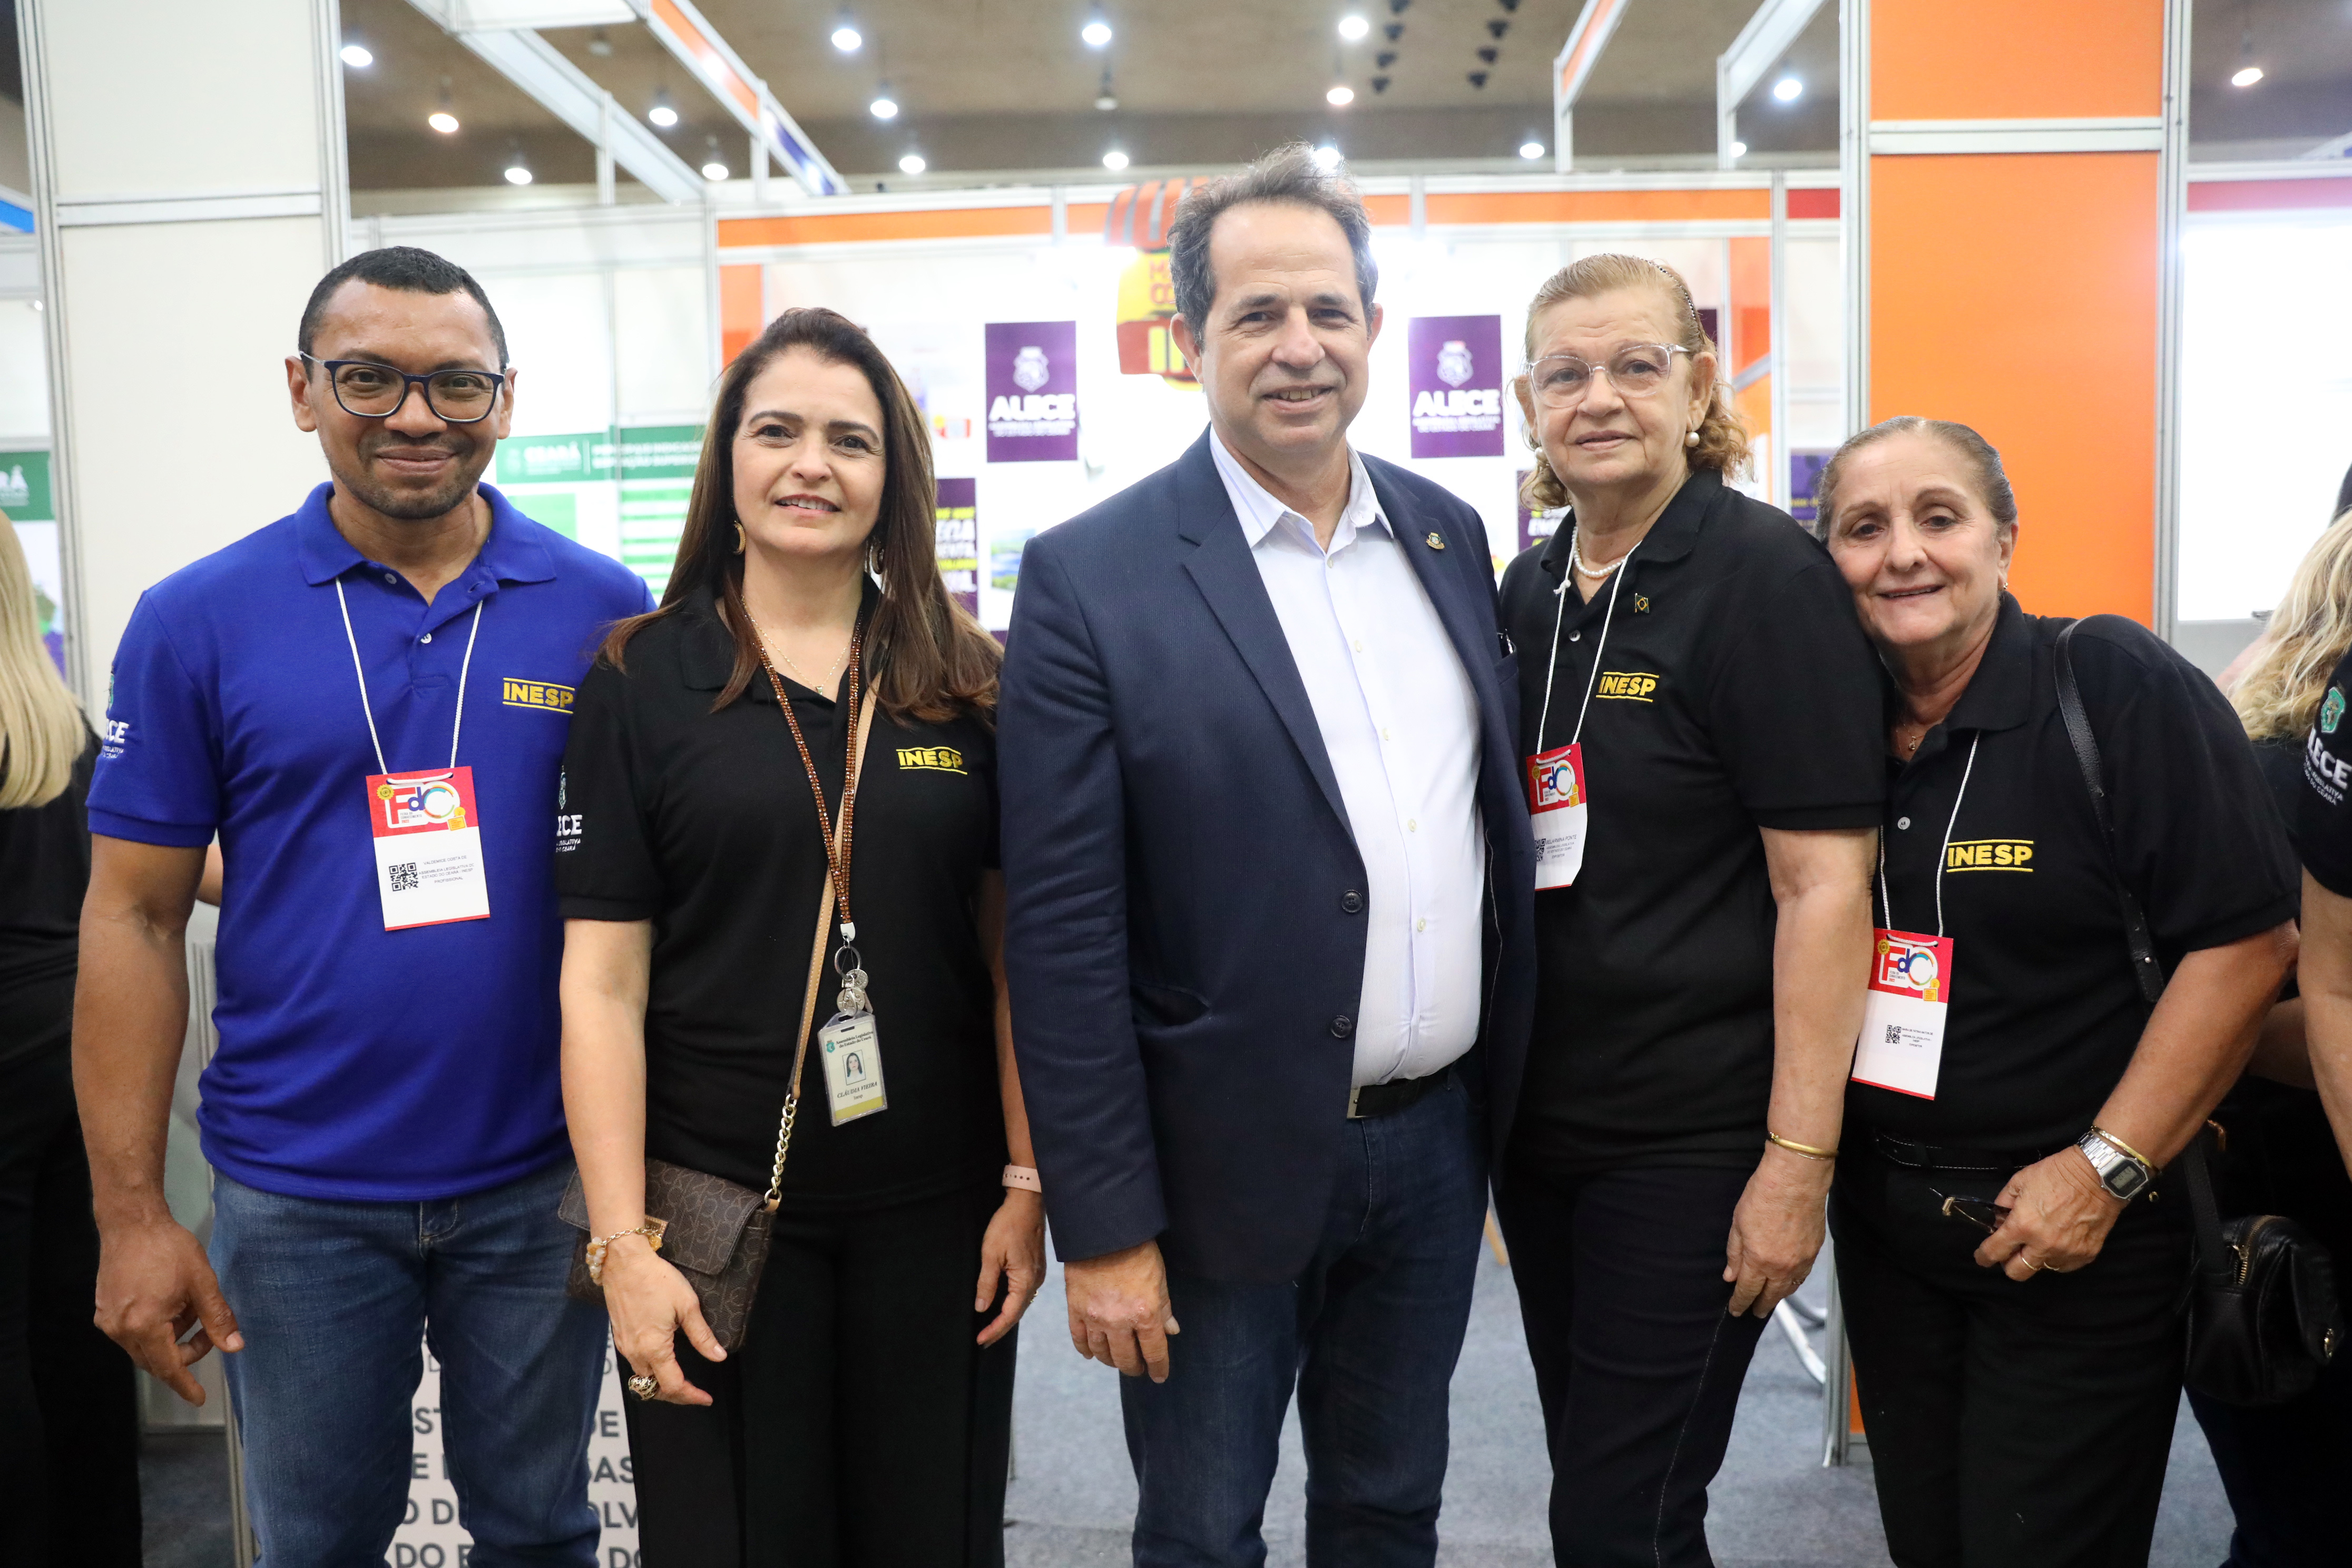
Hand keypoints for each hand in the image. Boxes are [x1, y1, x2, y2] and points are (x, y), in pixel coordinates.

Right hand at [93, 1215, 242, 1404]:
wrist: (132, 1223)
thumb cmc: (168, 1249)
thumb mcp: (202, 1283)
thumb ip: (217, 1318)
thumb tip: (234, 1346)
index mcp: (144, 1326)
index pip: (168, 1367)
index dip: (185, 1384)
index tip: (198, 1399)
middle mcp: (119, 1329)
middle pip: (155, 1360)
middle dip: (184, 1354)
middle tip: (207, 1334)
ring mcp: (107, 1321)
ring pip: (143, 1347)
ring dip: (170, 1338)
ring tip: (188, 1307)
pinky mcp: (103, 1310)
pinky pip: (132, 1332)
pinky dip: (155, 1328)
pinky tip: (170, 1304)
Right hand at [601, 1234, 723, 1405]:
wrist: (624, 1261)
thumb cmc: (656, 1279)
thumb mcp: (687, 1306)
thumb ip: (702, 1336)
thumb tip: (718, 1356)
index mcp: (654, 1348)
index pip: (673, 1386)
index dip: (691, 1396)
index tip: (706, 1398)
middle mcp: (635, 1352)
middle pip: (654, 1389)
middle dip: (676, 1395)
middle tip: (695, 1394)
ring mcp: (624, 1345)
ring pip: (642, 1378)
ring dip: (661, 1384)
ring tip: (681, 1381)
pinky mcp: (619, 1337)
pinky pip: (635, 1363)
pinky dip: (650, 1370)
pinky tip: (662, 1361)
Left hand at [974, 1189, 1045, 1346]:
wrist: (1026, 1202)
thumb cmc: (1008, 1224)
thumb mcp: (991, 1254)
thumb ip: (986, 1283)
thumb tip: (981, 1308)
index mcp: (1025, 1280)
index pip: (1010, 1314)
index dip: (995, 1329)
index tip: (981, 1340)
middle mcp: (1035, 1280)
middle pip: (1017, 1313)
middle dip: (1000, 1328)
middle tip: (983, 1340)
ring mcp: (1037, 1273)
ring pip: (1021, 1303)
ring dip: (1006, 1317)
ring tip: (990, 1328)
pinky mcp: (1034, 1266)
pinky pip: (1023, 1292)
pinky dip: (1012, 1303)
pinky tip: (1002, 1305)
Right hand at [1063, 1238, 1179, 1381]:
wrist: (1104, 1232)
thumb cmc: (1138, 1252)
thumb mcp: (1159, 1280)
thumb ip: (1165, 1309)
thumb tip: (1172, 1331)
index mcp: (1145, 1315)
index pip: (1154, 1352)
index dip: (1158, 1367)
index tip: (1159, 1376)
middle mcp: (1119, 1322)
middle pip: (1126, 1358)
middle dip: (1134, 1367)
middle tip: (1138, 1368)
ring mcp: (1094, 1317)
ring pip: (1102, 1352)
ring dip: (1111, 1360)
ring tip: (1117, 1360)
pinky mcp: (1075, 1309)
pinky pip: (1079, 1339)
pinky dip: (1085, 1350)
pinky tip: (1091, 1354)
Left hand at [1723, 1144, 1834, 1317]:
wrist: (1797, 1179)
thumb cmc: (1764, 1194)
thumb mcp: (1738, 1223)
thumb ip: (1734, 1253)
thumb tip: (1731, 1275)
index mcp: (1758, 1259)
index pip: (1747, 1291)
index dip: (1740, 1303)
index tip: (1736, 1310)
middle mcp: (1781, 1266)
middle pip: (1770, 1296)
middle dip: (1760, 1306)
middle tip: (1754, 1313)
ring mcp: (1801, 1261)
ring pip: (1789, 1288)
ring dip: (1778, 1297)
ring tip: (1770, 1300)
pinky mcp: (1814, 1252)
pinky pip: (1802, 1276)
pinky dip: (1793, 1283)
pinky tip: (1788, 1283)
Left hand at [1976, 1149, 2125, 1280]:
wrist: (2097, 1175)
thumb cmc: (2057, 1174)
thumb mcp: (2019, 1182)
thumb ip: (2004, 1205)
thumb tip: (2000, 1222)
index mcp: (2023, 1226)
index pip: (1995, 1252)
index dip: (1984, 1257)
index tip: (1982, 1258)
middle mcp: (2044, 1245)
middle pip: (2017, 1272)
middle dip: (2009, 1264)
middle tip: (2011, 1251)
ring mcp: (2067, 1252)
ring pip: (2042, 1269)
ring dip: (2035, 1258)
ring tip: (2039, 1239)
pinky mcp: (2086, 1255)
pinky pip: (2064, 1266)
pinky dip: (2056, 1257)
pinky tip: (2057, 1241)